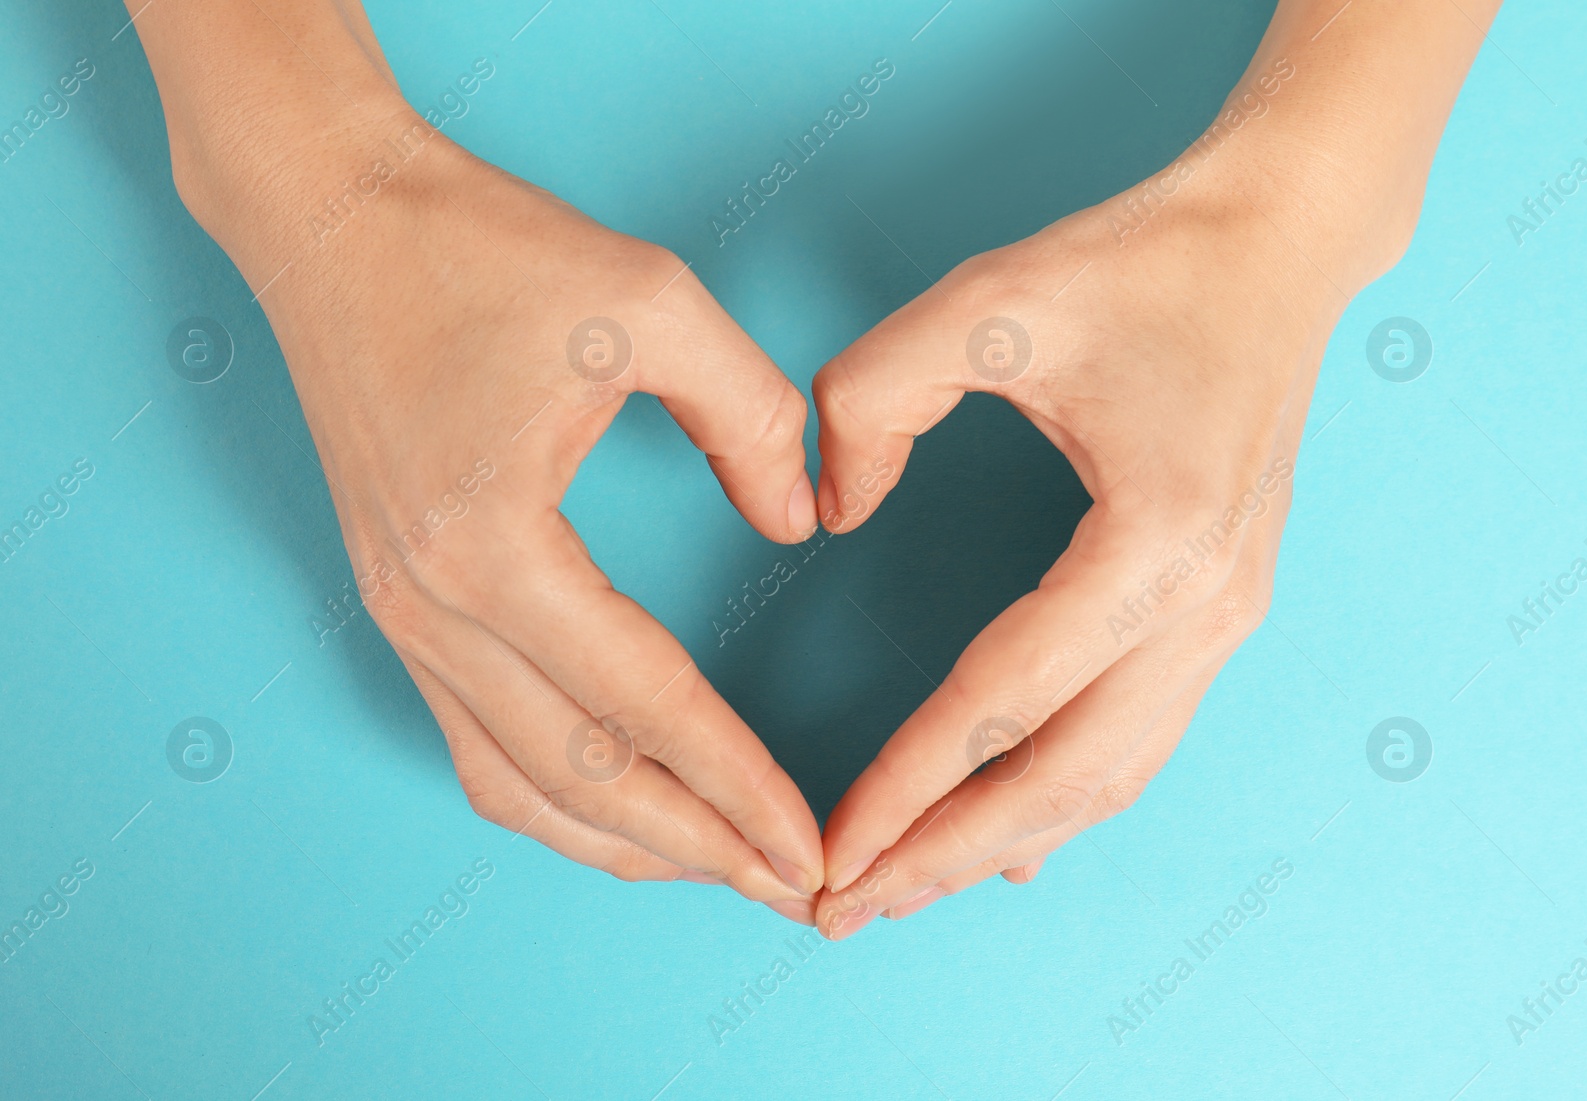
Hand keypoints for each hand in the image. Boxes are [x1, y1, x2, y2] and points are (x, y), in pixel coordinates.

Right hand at [191, 97, 824, 912]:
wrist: (330, 219)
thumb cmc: (477, 247)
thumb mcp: (649, 303)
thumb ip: (752, 417)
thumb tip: (800, 521)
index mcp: (493, 547)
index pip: (647, 706)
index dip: (741, 787)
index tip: (812, 847)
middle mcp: (433, 608)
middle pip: (585, 782)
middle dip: (699, 850)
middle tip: (794, 891)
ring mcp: (402, 616)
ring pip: (520, 786)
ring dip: (626, 842)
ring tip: (720, 866)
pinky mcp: (398, 604)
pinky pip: (477, 742)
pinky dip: (555, 797)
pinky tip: (617, 804)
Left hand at [810, 163, 1363, 937]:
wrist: (1278, 247)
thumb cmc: (1140, 265)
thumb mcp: (987, 302)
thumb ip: (874, 398)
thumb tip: (831, 514)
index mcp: (1155, 541)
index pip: (1004, 701)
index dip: (907, 782)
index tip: (832, 845)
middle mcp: (1207, 605)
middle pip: (1065, 777)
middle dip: (948, 853)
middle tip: (846, 909)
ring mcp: (1228, 617)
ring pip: (1110, 776)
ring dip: (1005, 840)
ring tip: (906, 887)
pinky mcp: (1220, 611)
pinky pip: (1139, 738)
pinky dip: (1067, 800)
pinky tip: (1009, 840)